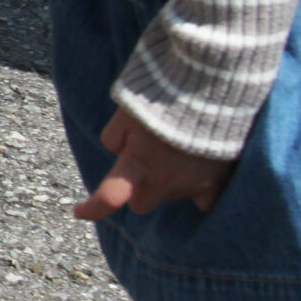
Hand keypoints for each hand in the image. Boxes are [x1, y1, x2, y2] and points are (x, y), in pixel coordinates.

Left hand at [73, 106, 232, 220]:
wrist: (211, 89)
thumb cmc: (162, 97)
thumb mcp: (126, 113)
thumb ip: (115, 138)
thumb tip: (119, 153)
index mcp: (137, 162)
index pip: (111, 196)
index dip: (94, 208)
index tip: (81, 212)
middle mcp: (164, 180)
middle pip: (142, 203)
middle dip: (140, 189)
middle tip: (145, 164)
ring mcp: (193, 184)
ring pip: (173, 197)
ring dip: (170, 182)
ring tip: (179, 150)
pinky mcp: (219, 182)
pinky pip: (206, 201)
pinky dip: (201, 191)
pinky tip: (201, 172)